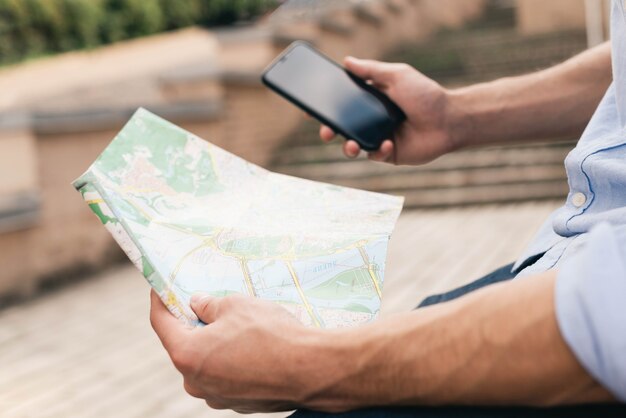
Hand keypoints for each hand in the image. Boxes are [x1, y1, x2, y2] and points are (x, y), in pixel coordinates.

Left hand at [149, 291, 355, 412]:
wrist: (311, 369)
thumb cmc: (271, 334)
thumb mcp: (236, 305)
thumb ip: (210, 304)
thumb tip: (198, 304)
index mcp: (187, 355)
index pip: (161, 323)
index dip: (160, 302)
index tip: (160, 288)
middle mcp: (195, 382)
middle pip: (185, 346)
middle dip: (193, 324)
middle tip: (206, 304)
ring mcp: (217, 398)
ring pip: (207, 363)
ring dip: (215, 344)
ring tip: (238, 324)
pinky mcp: (238, 404)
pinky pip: (226, 376)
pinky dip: (232, 360)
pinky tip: (254, 346)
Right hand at [321, 56, 462, 164]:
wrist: (450, 120)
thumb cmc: (426, 95)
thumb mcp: (397, 75)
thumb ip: (372, 70)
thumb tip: (347, 61)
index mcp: (373, 100)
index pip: (344, 103)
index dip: (327, 106)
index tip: (311, 109)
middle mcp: (374, 119)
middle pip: (343, 126)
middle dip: (330, 129)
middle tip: (325, 131)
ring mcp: (381, 137)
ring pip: (354, 144)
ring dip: (347, 146)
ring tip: (350, 144)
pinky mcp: (391, 153)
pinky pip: (374, 155)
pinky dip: (378, 150)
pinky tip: (389, 142)